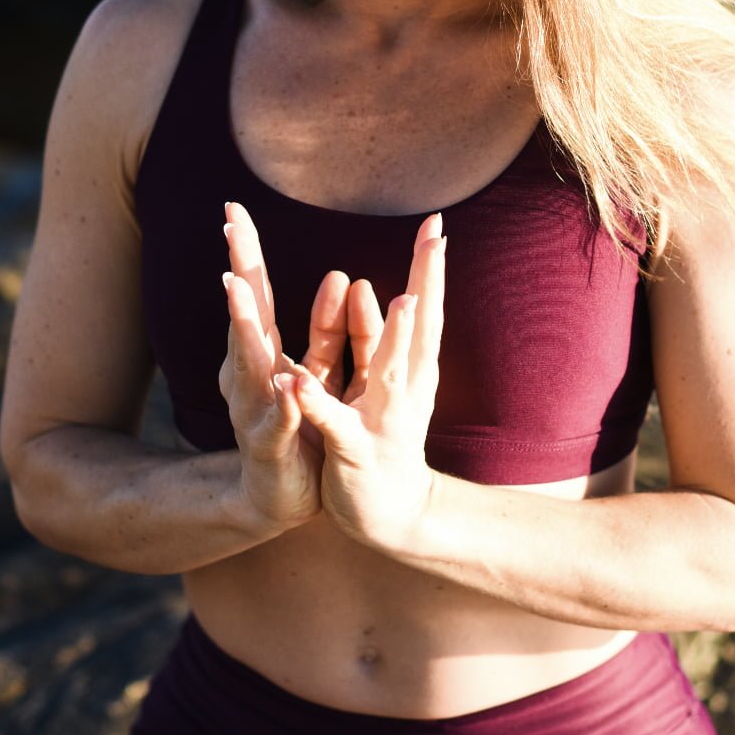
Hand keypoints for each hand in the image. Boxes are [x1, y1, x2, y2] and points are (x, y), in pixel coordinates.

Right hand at [218, 201, 353, 533]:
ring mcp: (254, 408)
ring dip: (244, 326)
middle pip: (244, 315)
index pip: (255, 292)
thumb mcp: (315, 371)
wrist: (276, 497)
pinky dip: (281, 403)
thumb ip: (327, 328)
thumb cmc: (295, 426)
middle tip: (228, 232)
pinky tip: (284, 385)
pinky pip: (278, 421)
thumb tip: (340, 276)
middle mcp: (248, 373)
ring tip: (235, 291)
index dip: (245, 251)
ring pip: (250, 361)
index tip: (232, 206)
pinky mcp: (271, 445)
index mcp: (262, 352)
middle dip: (238, 272)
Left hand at [277, 213, 445, 553]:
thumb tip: (388, 288)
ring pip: (385, 369)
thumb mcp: (389, 381)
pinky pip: (332, 420)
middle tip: (435, 241)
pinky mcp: (354, 448)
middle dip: (425, 284)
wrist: (393, 512)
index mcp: (411, 366)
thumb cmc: (388, 435)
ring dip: (383, 334)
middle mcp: (407, 385)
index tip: (438, 222)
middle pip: (418, 327)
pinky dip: (315, 400)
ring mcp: (384, 417)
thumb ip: (382, 337)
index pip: (425, 306)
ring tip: (385, 297)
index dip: (431, 265)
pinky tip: (296, 378)